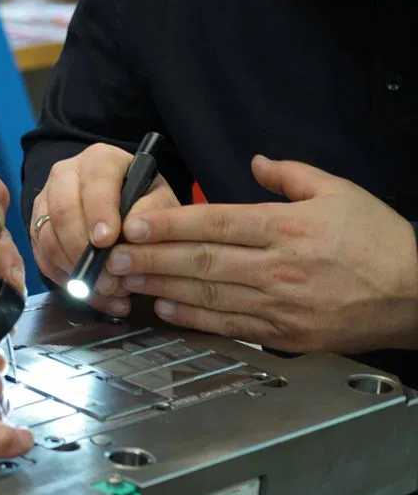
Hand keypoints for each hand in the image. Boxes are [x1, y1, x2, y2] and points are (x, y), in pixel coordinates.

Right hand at [28, 143, 177, 315]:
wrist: (122, 206)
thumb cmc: (143, 203)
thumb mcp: (159, 202)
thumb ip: (152, 215)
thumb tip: (129, 236)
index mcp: (100, 160)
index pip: (95, 182)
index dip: (99, 213)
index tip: (107, 242)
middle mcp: (65, 174)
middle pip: (63, 211)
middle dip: (83, 250)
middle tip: (107, 279)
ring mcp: (46, 201)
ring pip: (47, 237)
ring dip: (74, 270)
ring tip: (104, 291)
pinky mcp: (36, 227)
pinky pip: (41, 256)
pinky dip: (64, 280)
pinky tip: (89, 295)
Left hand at [107, 156, 417, 353]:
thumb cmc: (379, 240)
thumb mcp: (340, 191)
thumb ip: (291, 176)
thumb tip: (255, 160)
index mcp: (289, 227)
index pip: (216, 223)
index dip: (170, 224)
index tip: (134, 223)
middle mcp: (280, 266)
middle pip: (203, 261)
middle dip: (152, 258)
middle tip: (114, 256)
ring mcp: (281, 304)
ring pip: (209, 295)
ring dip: (162, 289)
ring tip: (127, 281)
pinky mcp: (285, 333)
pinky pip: (229, 325)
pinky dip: (193, 319)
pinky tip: (165, 310)